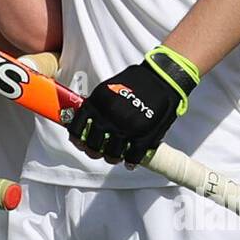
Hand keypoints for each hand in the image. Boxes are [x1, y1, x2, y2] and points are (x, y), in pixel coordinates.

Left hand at [67, 48, 198, 165]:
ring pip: (112, 154)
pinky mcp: (143, 136)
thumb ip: (97, 105)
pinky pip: (132, 156)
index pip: (77, 128)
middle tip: (97, 152)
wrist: (163, 77)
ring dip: (112, 158)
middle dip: (93, 152)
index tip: (80, 143)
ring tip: (114, 156)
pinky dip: (130, 162)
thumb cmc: (137, 81)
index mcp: (98, 104)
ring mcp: (126, 129)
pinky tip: (129, 162)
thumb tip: (86, 119)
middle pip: (93, 146)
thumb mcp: (108, 88)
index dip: (77, 139)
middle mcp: (109, 118)